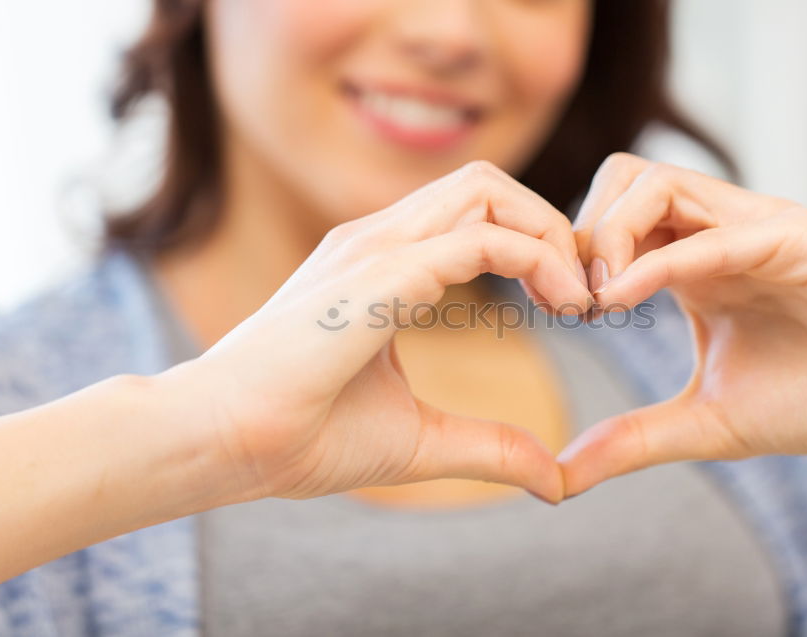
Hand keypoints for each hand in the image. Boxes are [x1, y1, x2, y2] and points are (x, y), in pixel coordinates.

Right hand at [163, 161, 591, 503]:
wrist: (223, 443)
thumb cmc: (302, 436)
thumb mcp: (419, 441)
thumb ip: (489, 447)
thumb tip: (554, 479)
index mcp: (383, 263)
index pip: (475, 213)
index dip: (536, 245)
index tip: (571, 306)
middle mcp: (378, 239)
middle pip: (488, 185)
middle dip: (551, 226)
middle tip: (583, 293)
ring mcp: (375, 248)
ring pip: (487, 191)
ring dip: (548, 234)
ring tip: (577, 298)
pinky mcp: (378, 275)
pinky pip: (478, 239)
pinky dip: (534, 259)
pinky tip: (560, 304)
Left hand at [559, 154, 806, 495]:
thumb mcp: (706, 422)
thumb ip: (632, 440)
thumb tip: (559, 476)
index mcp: (690, 262)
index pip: (608, 218)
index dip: (566, 256)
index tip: (552, 312)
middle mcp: (715, 232)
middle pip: (620, 179)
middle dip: (578, 233)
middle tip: (569, 302)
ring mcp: (753, 227)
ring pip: (657, 183)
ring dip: (610, 235)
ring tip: (597, 302)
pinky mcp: (795, 238)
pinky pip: (715, 232)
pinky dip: (660, 261)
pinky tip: (621, 300)